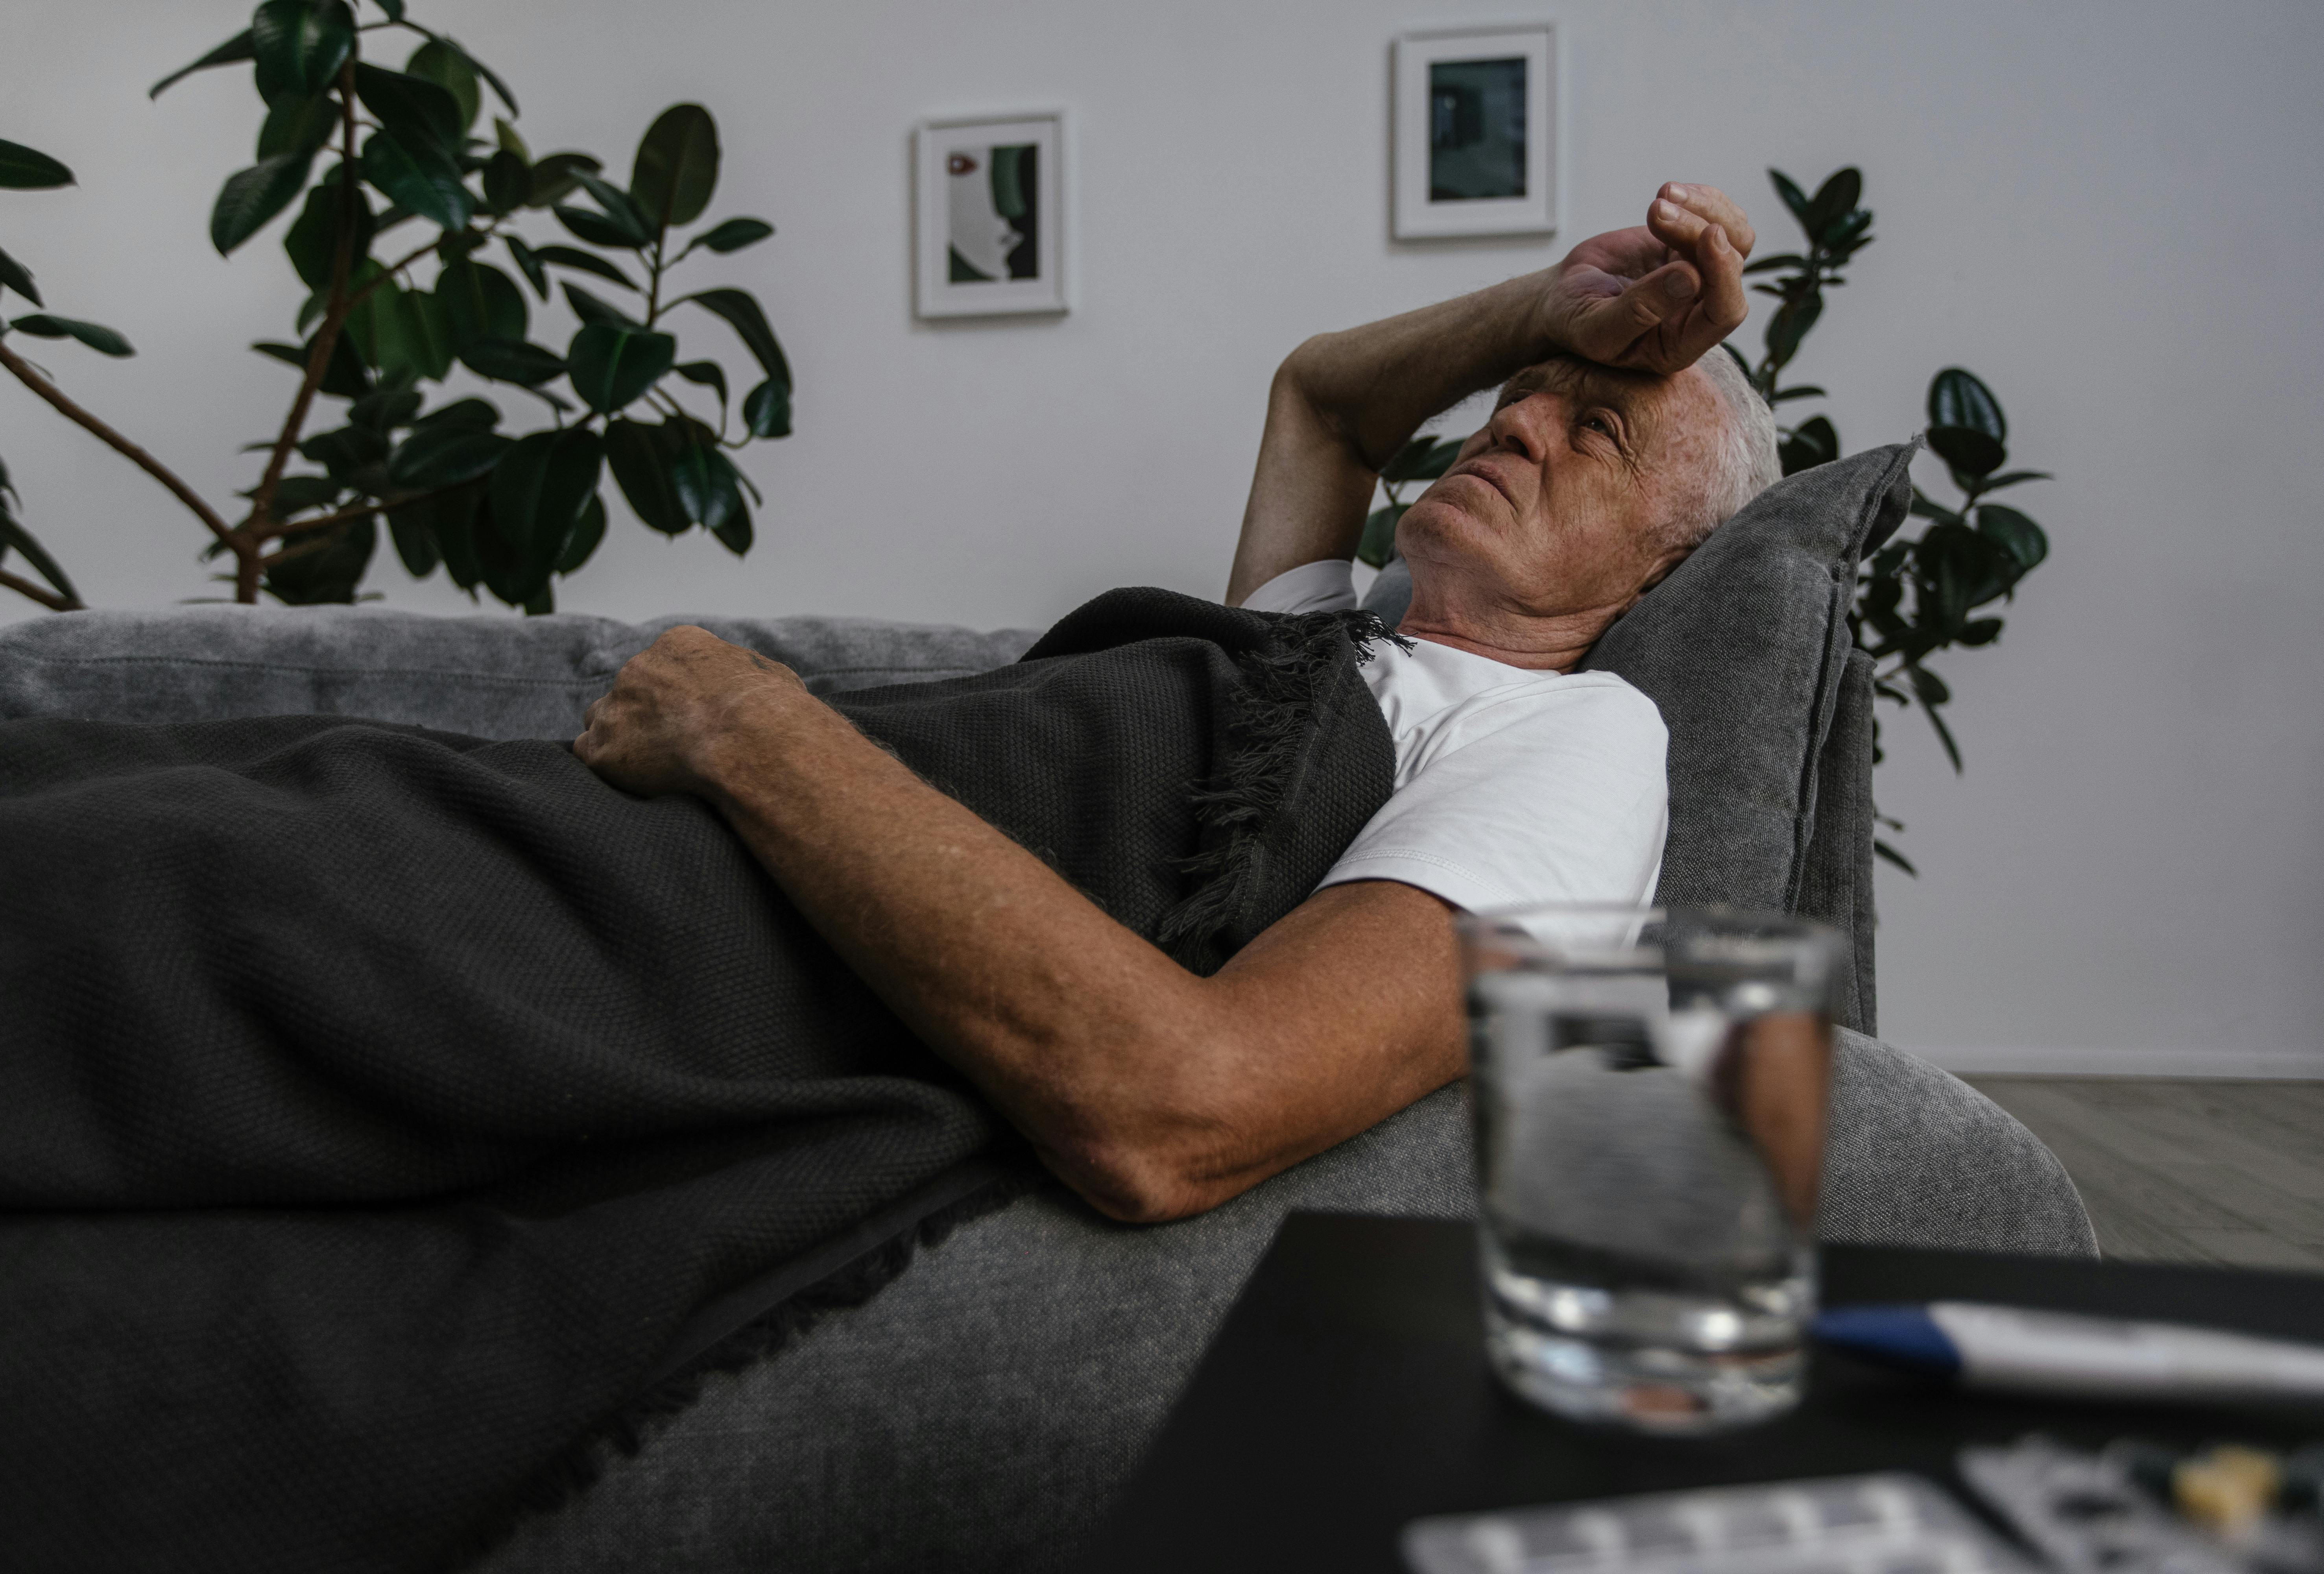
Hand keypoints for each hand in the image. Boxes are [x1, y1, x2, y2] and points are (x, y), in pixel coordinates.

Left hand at [572, 625, 806, 798]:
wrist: (749, 741)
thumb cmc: (773, 712)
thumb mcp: (775, 680)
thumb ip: (753, 679)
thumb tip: (766, 692)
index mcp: (681, 645)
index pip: (663, 665)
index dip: (674, 693)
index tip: (689, 716)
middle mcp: (640, 667)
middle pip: (629, 690)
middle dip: (644, 714)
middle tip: (670, 744)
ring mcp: (616, 706)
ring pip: (600, 719)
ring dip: (619, 739)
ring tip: (649, 767)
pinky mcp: (603, 748)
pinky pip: (589, 754)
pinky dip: (607, 768)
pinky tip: (632, 784)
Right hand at [1536, 183, 1755, 375]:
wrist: (1562, 296)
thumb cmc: (1574, 321)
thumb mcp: (1596, 327)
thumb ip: (1639, 310)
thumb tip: (1690, 277)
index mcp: (1681, 343)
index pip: (1725, 312)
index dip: (1724, 275)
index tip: (1708, 236)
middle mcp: (1699, 311)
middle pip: (1730, 264)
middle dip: (1697, 231)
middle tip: (1654, 212)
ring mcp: (1699, 276)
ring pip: (1735, 237)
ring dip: (1704, 209)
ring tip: (1662, 195)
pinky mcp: (1690, 246)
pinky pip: (1719, 218)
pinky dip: (1702, 199)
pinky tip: (1669, 192)